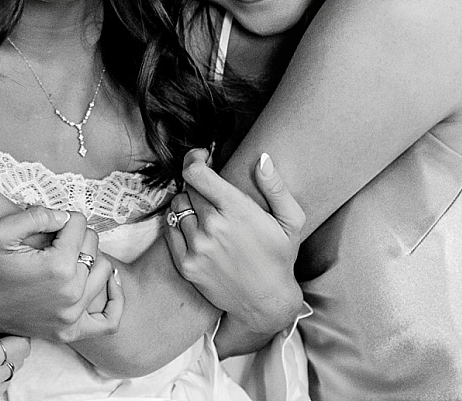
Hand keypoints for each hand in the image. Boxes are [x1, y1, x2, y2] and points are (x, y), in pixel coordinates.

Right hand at [0, 207, 122, 342]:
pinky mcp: (71, 331)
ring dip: (89, 258)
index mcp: (58, 267)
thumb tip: (65, 217)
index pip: (79, 224)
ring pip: (105, 270)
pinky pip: (109, 319)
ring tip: (69, 256)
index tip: (46, 225)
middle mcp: (72, 293)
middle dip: (74, 236)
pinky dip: (113, 299)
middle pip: (93, 244)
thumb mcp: (1, 231)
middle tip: (52, 240)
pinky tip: (105, 282)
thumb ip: (37, 215)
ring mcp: (73, 316)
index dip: (62, 218)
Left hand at [164, 150, 303, 335]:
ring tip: (206, 214)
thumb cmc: (279, 257)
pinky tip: (196, 230)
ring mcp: (197, 247)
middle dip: (199, 185)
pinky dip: (179, 225)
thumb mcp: (291, 221)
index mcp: (237, 211)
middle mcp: (213, 227)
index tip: (200, 158)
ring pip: (178, 207)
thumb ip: (275, 187)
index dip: (194, 159)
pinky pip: (169, 230)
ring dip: (188, 205)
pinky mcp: (186, 265)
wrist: (266, 302)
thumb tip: (262, 158)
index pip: (197, 173)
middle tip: (212, 194)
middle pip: (189, 188)